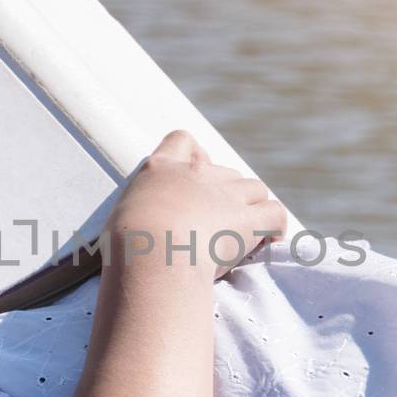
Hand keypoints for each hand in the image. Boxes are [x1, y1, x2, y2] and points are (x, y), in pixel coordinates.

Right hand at [106, 130, 287, 279]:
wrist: (154, 254)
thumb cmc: (127, 246)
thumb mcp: (120, 221)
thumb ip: (137, 216)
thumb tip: (142, 230)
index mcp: (161, 169)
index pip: (181, 142)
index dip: (193, 156)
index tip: (193, 179)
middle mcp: (197, 174)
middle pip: (226, 172)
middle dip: (226, 195)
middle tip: (216, 226)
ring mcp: (227, 195)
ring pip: (255, 189)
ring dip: (252, 208)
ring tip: (245, 235)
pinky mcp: (250, 219)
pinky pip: (276, 213)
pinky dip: (276, 226)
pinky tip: (270, 240)